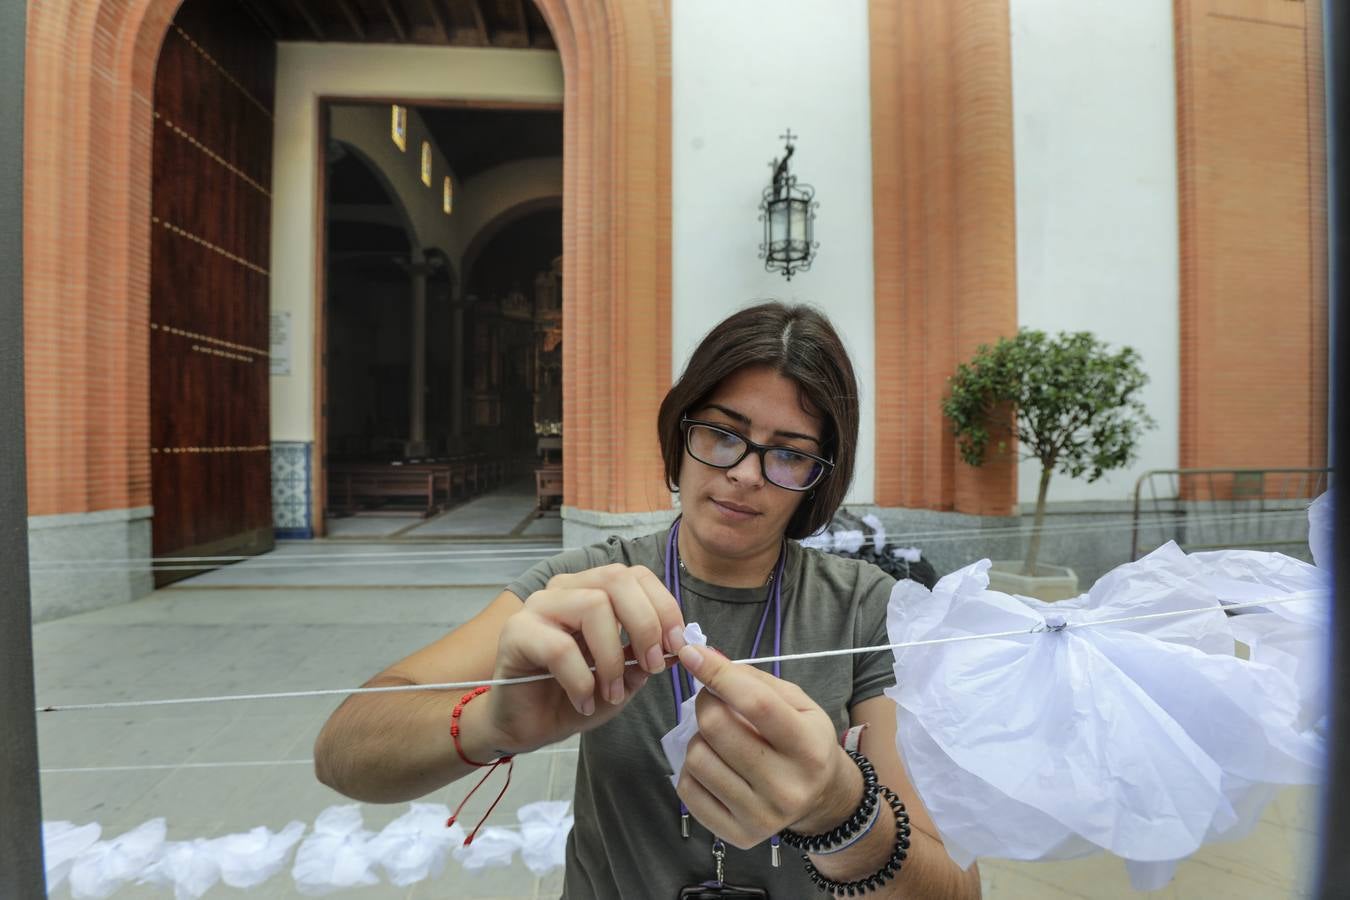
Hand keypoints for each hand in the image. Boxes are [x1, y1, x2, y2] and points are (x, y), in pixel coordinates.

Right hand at [483, 564, 686, 753]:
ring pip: (592, 606)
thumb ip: (645, 659)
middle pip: (616, 579)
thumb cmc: (572, 696)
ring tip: (611, 692)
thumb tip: (678, 646)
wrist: (525, 726)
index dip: (664, 606)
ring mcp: (537, 607)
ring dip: (612, 657)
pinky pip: (560, 647)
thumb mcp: (622, 679)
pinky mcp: (516, 633)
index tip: (677, 645)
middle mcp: (565, 590)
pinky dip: (581, 679)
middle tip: (651, 666)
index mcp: (592, 590)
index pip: (635, 575)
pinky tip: (583, 701)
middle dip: (645, 624)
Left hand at [674, 645, 862, 849]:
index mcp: (809, 748)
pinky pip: (688, 790)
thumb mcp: (797, 703)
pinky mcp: (737, 835)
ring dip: (699, 738)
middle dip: (706, 702)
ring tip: (719, 739)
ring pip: (697, 758)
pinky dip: (692, 769)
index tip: (691, 652)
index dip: (718, 674)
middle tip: (714, 700)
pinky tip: (714, 765)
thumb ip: (753, 680)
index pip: (755, 704)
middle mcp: (787, 787)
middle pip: (717, 729)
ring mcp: (761, 816)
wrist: (821, 798)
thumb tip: (704, 658)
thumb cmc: (804, 741)